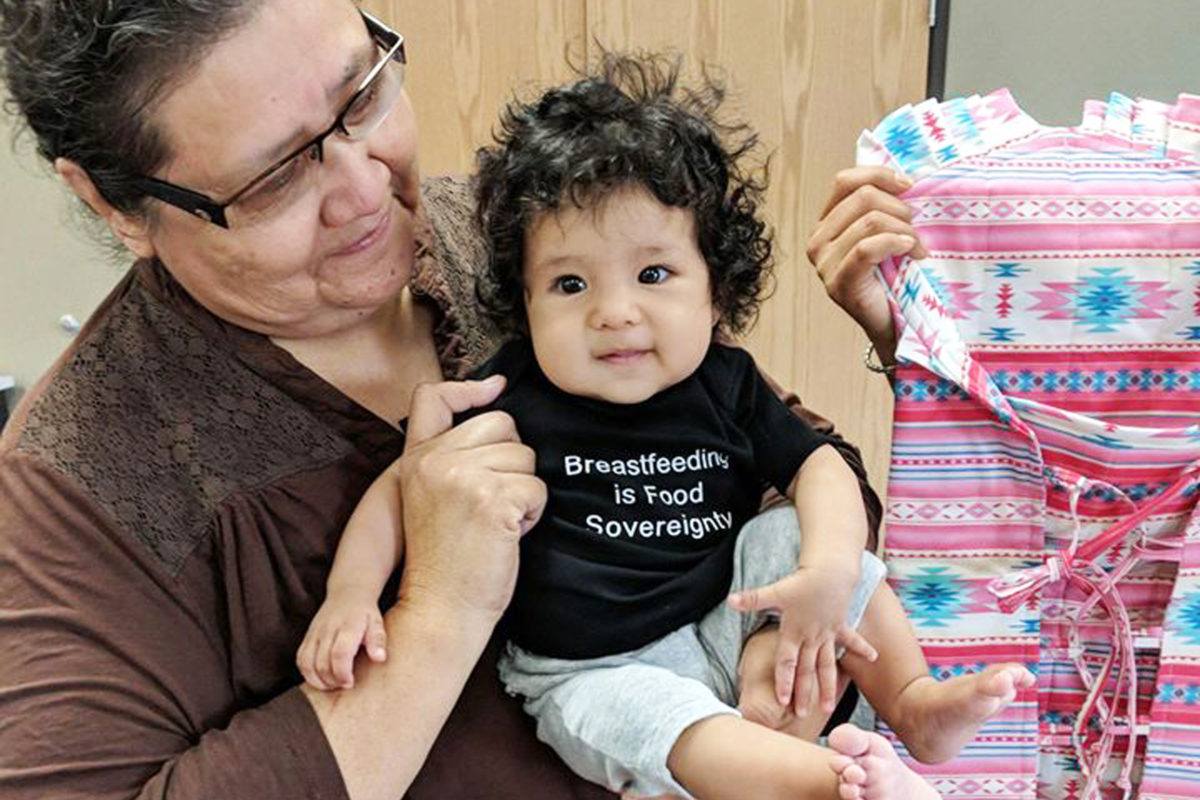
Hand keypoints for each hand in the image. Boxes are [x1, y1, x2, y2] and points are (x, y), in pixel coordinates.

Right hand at [297, 589, 386, 690]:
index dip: (342, 673)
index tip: (349, 683)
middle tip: (343, 685)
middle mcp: (328, 629)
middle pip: (322, 662)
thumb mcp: (377, 623)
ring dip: (318, 680)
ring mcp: (314, 633)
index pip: (339, 654)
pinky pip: (300, 659)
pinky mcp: (307, 637)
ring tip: (332, 684)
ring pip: (307, 663)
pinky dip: (307, 674)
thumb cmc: (365, 613)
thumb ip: (378, 640)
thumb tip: (379, 658)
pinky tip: (320, 679)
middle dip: (332, 680)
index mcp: (347, 626)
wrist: (348, 593)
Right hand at [393, 376, 546, 622]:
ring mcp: (462, 477)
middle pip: (502, 424)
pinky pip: (536, 489)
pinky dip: (532, 514)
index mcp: (417, 459)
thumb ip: (454, 459)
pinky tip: (507, 536)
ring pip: (525, 458)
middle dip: (512, 461)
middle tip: (492, 503)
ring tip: (495, 524)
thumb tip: (501, 414)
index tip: (496, 386)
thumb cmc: (445, 561)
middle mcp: (435, 460)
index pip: (432, 397)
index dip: (467, 387)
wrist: (439, 610)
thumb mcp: (433, 498)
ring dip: (523, 492)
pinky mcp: (491, 499)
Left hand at [728, 565, 877, 716]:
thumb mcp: (775, 590)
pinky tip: (873, 658)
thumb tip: (730, 600)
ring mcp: (827, 633)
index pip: (786, 662)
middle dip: (804, 692)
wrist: (829, 570)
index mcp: (794, 632)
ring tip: (829, 707)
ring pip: (827, 665)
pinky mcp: (839, 625)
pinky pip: (851, 640)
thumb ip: (753, 598)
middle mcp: (811, 637)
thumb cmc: (801, 581)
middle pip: (806, 670)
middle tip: (802, 715)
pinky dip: (861, 648)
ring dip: (828, 686)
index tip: (783, 701)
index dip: (784, 681)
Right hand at [805, 166, 927, 364]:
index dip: (879, 176)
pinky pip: (867, 247)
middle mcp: (817, 240)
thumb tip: (905, 179)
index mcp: (826, 223)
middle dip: (900, 209)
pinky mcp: (837, 282)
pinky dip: (896, 243)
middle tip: (917, 230)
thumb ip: (883, 207)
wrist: (895, 323)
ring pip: (870, 221)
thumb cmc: (894, 276)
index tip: (909, 186)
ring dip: (905, 230)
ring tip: (918, 248)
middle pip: (862, 197)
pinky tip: (912, 252)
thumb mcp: (886, 233)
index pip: (845, 180)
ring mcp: (824, 263)